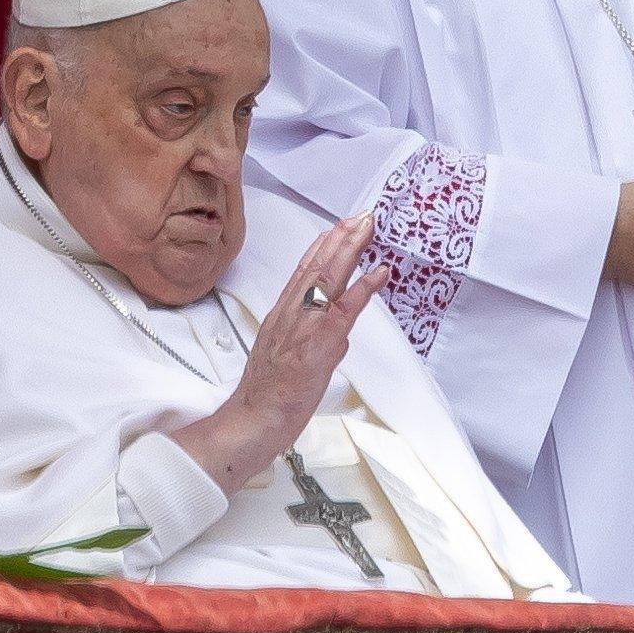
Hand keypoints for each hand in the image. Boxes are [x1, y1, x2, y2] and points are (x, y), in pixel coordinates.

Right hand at [171, 213, 389, 492]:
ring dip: (350, 249)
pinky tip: (379, 273)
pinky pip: (345, 308)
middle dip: (340, 237)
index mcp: (281, 314)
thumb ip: (305, 338)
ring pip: (329, 277)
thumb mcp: (279, 355)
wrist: (254, 417)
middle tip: (360, 215)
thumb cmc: (265, 394)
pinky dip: (364, 288)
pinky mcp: (320, 341)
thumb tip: (335, 337)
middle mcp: (292, 312)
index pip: (302, 271)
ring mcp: (306, 324)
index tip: (336, 227)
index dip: (321, 246)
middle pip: (317, 266)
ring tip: (367, 227)